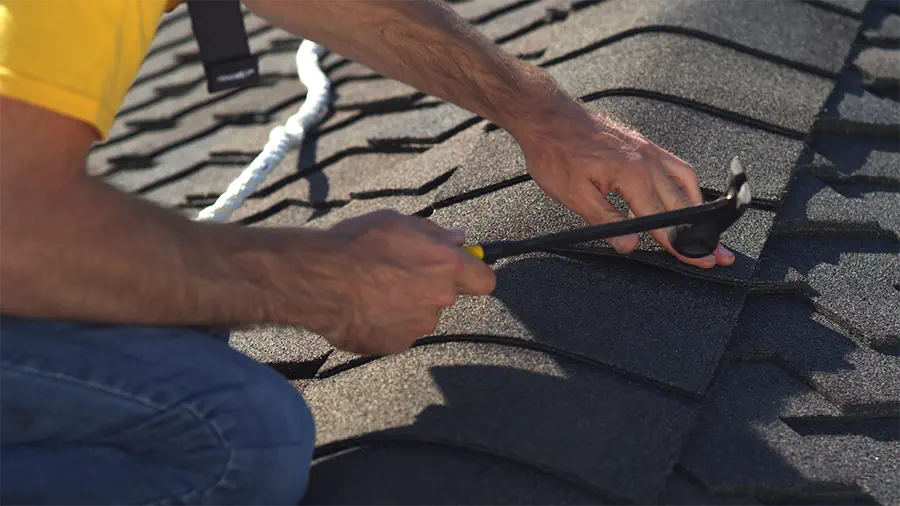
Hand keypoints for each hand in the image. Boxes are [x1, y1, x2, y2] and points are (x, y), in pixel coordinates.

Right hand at [296, 210, 495, 355]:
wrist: (320, 280)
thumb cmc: (356, 245)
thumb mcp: (397, 222)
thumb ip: (433, 232)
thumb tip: (457, 238)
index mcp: (446, 266)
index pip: (484, 280)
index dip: (473, 275)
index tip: (463, 271)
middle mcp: (439, 299)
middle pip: (446, 297)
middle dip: (429, 287)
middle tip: (398, 273)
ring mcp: (419, 325)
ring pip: (421, 315)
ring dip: (406, 306)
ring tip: (374, 291)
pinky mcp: (396, 345)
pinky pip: (399, 332)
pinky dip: (386, 323)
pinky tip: (365, 309)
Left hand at [513, 98, 733, 268]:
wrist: (547, 116)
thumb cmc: (555, 151)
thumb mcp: (574, 195)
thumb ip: (605, 221)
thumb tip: (628, 245)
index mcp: (632, 174)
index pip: (663, 219)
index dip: (681, 244)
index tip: (699, 259)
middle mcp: (647, 160)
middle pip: (684, 203)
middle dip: (701, 232)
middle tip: (717, 253)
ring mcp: (648, 149)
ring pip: (686, 182)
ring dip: (697, 208)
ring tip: (705, 230)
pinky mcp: (643, 144)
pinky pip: (675, 166)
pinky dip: (685, 185)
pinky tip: (682, 196)